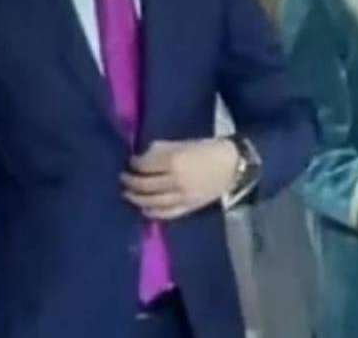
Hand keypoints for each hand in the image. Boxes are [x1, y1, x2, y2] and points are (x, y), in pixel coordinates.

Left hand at [121, 139, 238, 219]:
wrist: (234, 165)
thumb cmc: (209, 149)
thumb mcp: (185, 143)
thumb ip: (163, 149)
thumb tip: (144, 155)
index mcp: (174, 161)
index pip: (145, 165)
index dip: (134, 163)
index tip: (130, 161)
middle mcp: (175, 181)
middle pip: (144, 185)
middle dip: (130, 182)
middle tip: (123, 178)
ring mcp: (182, 197)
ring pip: (152, 201)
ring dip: (136, 198)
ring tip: (128, 193)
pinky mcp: (189, 207)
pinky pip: (166, 213)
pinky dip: (152, 212)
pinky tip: (144, 208)